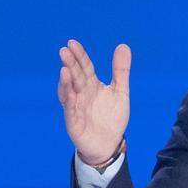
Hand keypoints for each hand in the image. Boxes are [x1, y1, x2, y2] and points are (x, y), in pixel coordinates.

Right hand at [58, 40, 131, 164]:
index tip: (72, 43)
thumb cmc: (111, 118)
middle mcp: (81, 94)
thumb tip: (123, 45)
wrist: (109, 144)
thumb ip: (121, 70)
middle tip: (64, 51)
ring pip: (68, 93)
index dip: (79, 56)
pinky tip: (70, 94)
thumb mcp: (120, 91)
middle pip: (75, 77)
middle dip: (70, 64)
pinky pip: (70, 112)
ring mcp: (76, 108)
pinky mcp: (74, 123)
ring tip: (64, 70)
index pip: (84, 67)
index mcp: (91, 85)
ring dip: (66, 82)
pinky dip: (70, 103)